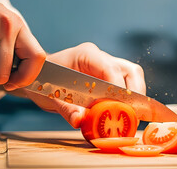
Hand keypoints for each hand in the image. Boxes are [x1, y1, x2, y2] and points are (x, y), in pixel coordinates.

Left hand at [21, 42, 145, 127]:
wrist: (40, 75)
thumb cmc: (44, 80)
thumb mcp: (50, 96)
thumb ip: (66, 108)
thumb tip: (80, 120)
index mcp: (86, 55)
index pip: (111, 69)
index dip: (119, 90)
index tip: (120, 108)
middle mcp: (101, 57)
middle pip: (130, 71)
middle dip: (135, 94)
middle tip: (132, 114)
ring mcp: (108, 64)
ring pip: (134, 75)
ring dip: (136, 96)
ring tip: (132, 115)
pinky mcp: (111, 74)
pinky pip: (129, 83)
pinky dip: (131, 97)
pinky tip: (128, 112)